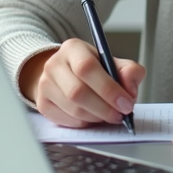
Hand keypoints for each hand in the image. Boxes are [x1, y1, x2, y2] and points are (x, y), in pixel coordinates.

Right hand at [21, 38, 145, 128]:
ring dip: (96, 117)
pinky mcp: (42, 103)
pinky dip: (85, 123)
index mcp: (73, 48)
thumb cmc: (93, 70)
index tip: (126, 103)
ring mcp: (45, 84)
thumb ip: (129, 71)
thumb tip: (130, 88)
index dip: (108, 89)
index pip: (87, 68)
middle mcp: (54, 64)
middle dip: (104, 108)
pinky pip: (66, 121)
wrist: (66, 74)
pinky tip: (93, 117)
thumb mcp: (113, 63)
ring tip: (108, 115)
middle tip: (120, 115)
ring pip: (72, 109)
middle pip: (77, 91)